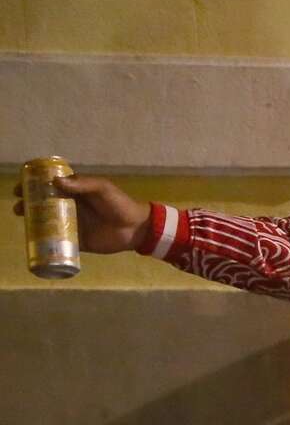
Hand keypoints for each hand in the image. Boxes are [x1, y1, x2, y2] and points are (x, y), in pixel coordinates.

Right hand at [11, 174, 150, 253]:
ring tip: (22, 220)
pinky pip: (59, 242)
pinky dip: (46, 242)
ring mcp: (73, 225)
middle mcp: (70, 207)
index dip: (33, 186)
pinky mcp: (78, 241)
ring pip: (47, 223)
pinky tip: (34, 242)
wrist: (136, 228)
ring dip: (32, 222)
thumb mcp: (102, 188)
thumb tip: (56, 182)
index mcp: (74, 192)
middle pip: (43, 205)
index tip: (20, 188)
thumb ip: (82, 184)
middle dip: (27, 205)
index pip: (49, 187)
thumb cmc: (119, 204)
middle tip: (17, 208)